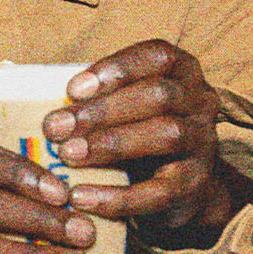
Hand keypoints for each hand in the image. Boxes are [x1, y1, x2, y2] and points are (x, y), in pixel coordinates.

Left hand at [41, 40, 229, 229]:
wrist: (184, 189)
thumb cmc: (140, 133)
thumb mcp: (126, 106)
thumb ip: (99, 97)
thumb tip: (48, 105)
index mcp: (183, 71)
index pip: (157, 56)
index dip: (116, 69)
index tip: (72, 89)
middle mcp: (201, 101)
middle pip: (159, 95)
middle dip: (103, 111)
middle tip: (55, 128)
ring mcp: (204, 143)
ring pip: (166, 135)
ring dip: (111, 144)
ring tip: (67, 155)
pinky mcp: (195, 186)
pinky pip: (159, 191)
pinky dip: (117, 196)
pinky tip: (82, 197)